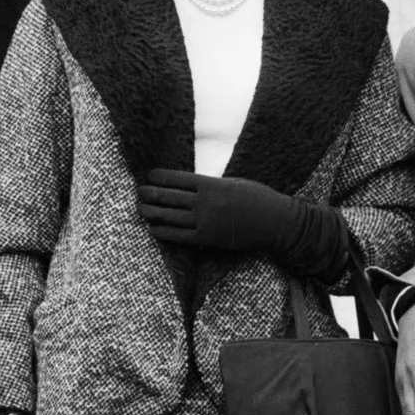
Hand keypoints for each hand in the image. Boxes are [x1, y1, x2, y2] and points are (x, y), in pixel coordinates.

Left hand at [137, 170, 351, 282]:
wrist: (275, 223)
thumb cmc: (257, 198)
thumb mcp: (234, 182)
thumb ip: (211, 184)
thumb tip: (188, 184)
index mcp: (212, 184)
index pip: (177, 179)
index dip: (160, 177)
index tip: (149, 175)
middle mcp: (205, 203)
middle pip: (169, 197)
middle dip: (150, 194)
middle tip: (139, 192)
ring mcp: (205, 222)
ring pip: (170, 217)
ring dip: (151, 212)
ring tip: (140, 208)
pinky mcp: (208, 239)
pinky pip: (179, 236)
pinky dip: (163, 231)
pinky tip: (153, 228)